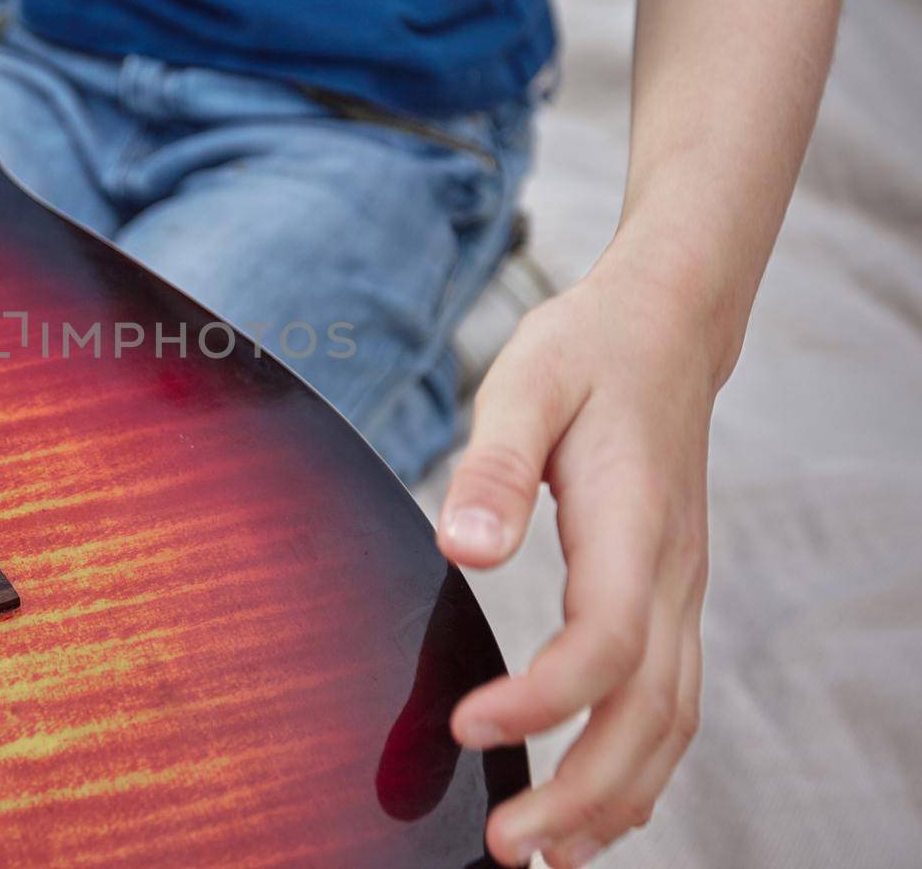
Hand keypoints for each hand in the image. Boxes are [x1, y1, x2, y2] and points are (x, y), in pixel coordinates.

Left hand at [437, 261, 714, 866]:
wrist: (663, 329)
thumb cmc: (586, 353)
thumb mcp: (525, 385)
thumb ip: (492, 467)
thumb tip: (463, 550)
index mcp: (634, 527)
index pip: (606, 643)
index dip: (544, 700)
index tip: (467, 727)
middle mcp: (673, 573)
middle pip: (650, 712)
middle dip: (582, 791)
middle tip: (506, 845)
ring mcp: (682, 589)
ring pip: (671, 721)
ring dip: (615, 795)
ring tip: (549, 853)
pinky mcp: (671, 594)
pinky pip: (672, 701)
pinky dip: (642, 765)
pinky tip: (603, 804)